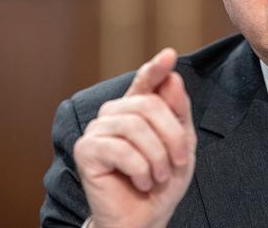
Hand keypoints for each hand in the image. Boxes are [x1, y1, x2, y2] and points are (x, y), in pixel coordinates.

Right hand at [74, 48, 195, 227]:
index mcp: (136, 109)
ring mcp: (97, 130)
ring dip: (157, 157)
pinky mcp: (86, 150)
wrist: (143, 219)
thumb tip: (172, 78)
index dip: (155, 68)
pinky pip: (121, 149)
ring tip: (158, 176)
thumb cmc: (160, 182)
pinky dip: (140, 169)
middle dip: (172, 137)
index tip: (169, 55)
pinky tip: (141, 182)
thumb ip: (178, 111)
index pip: (145, 82)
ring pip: (136, 127)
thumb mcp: (181, 145)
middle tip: (178, 164)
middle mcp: (114, 114)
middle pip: (149, 105)